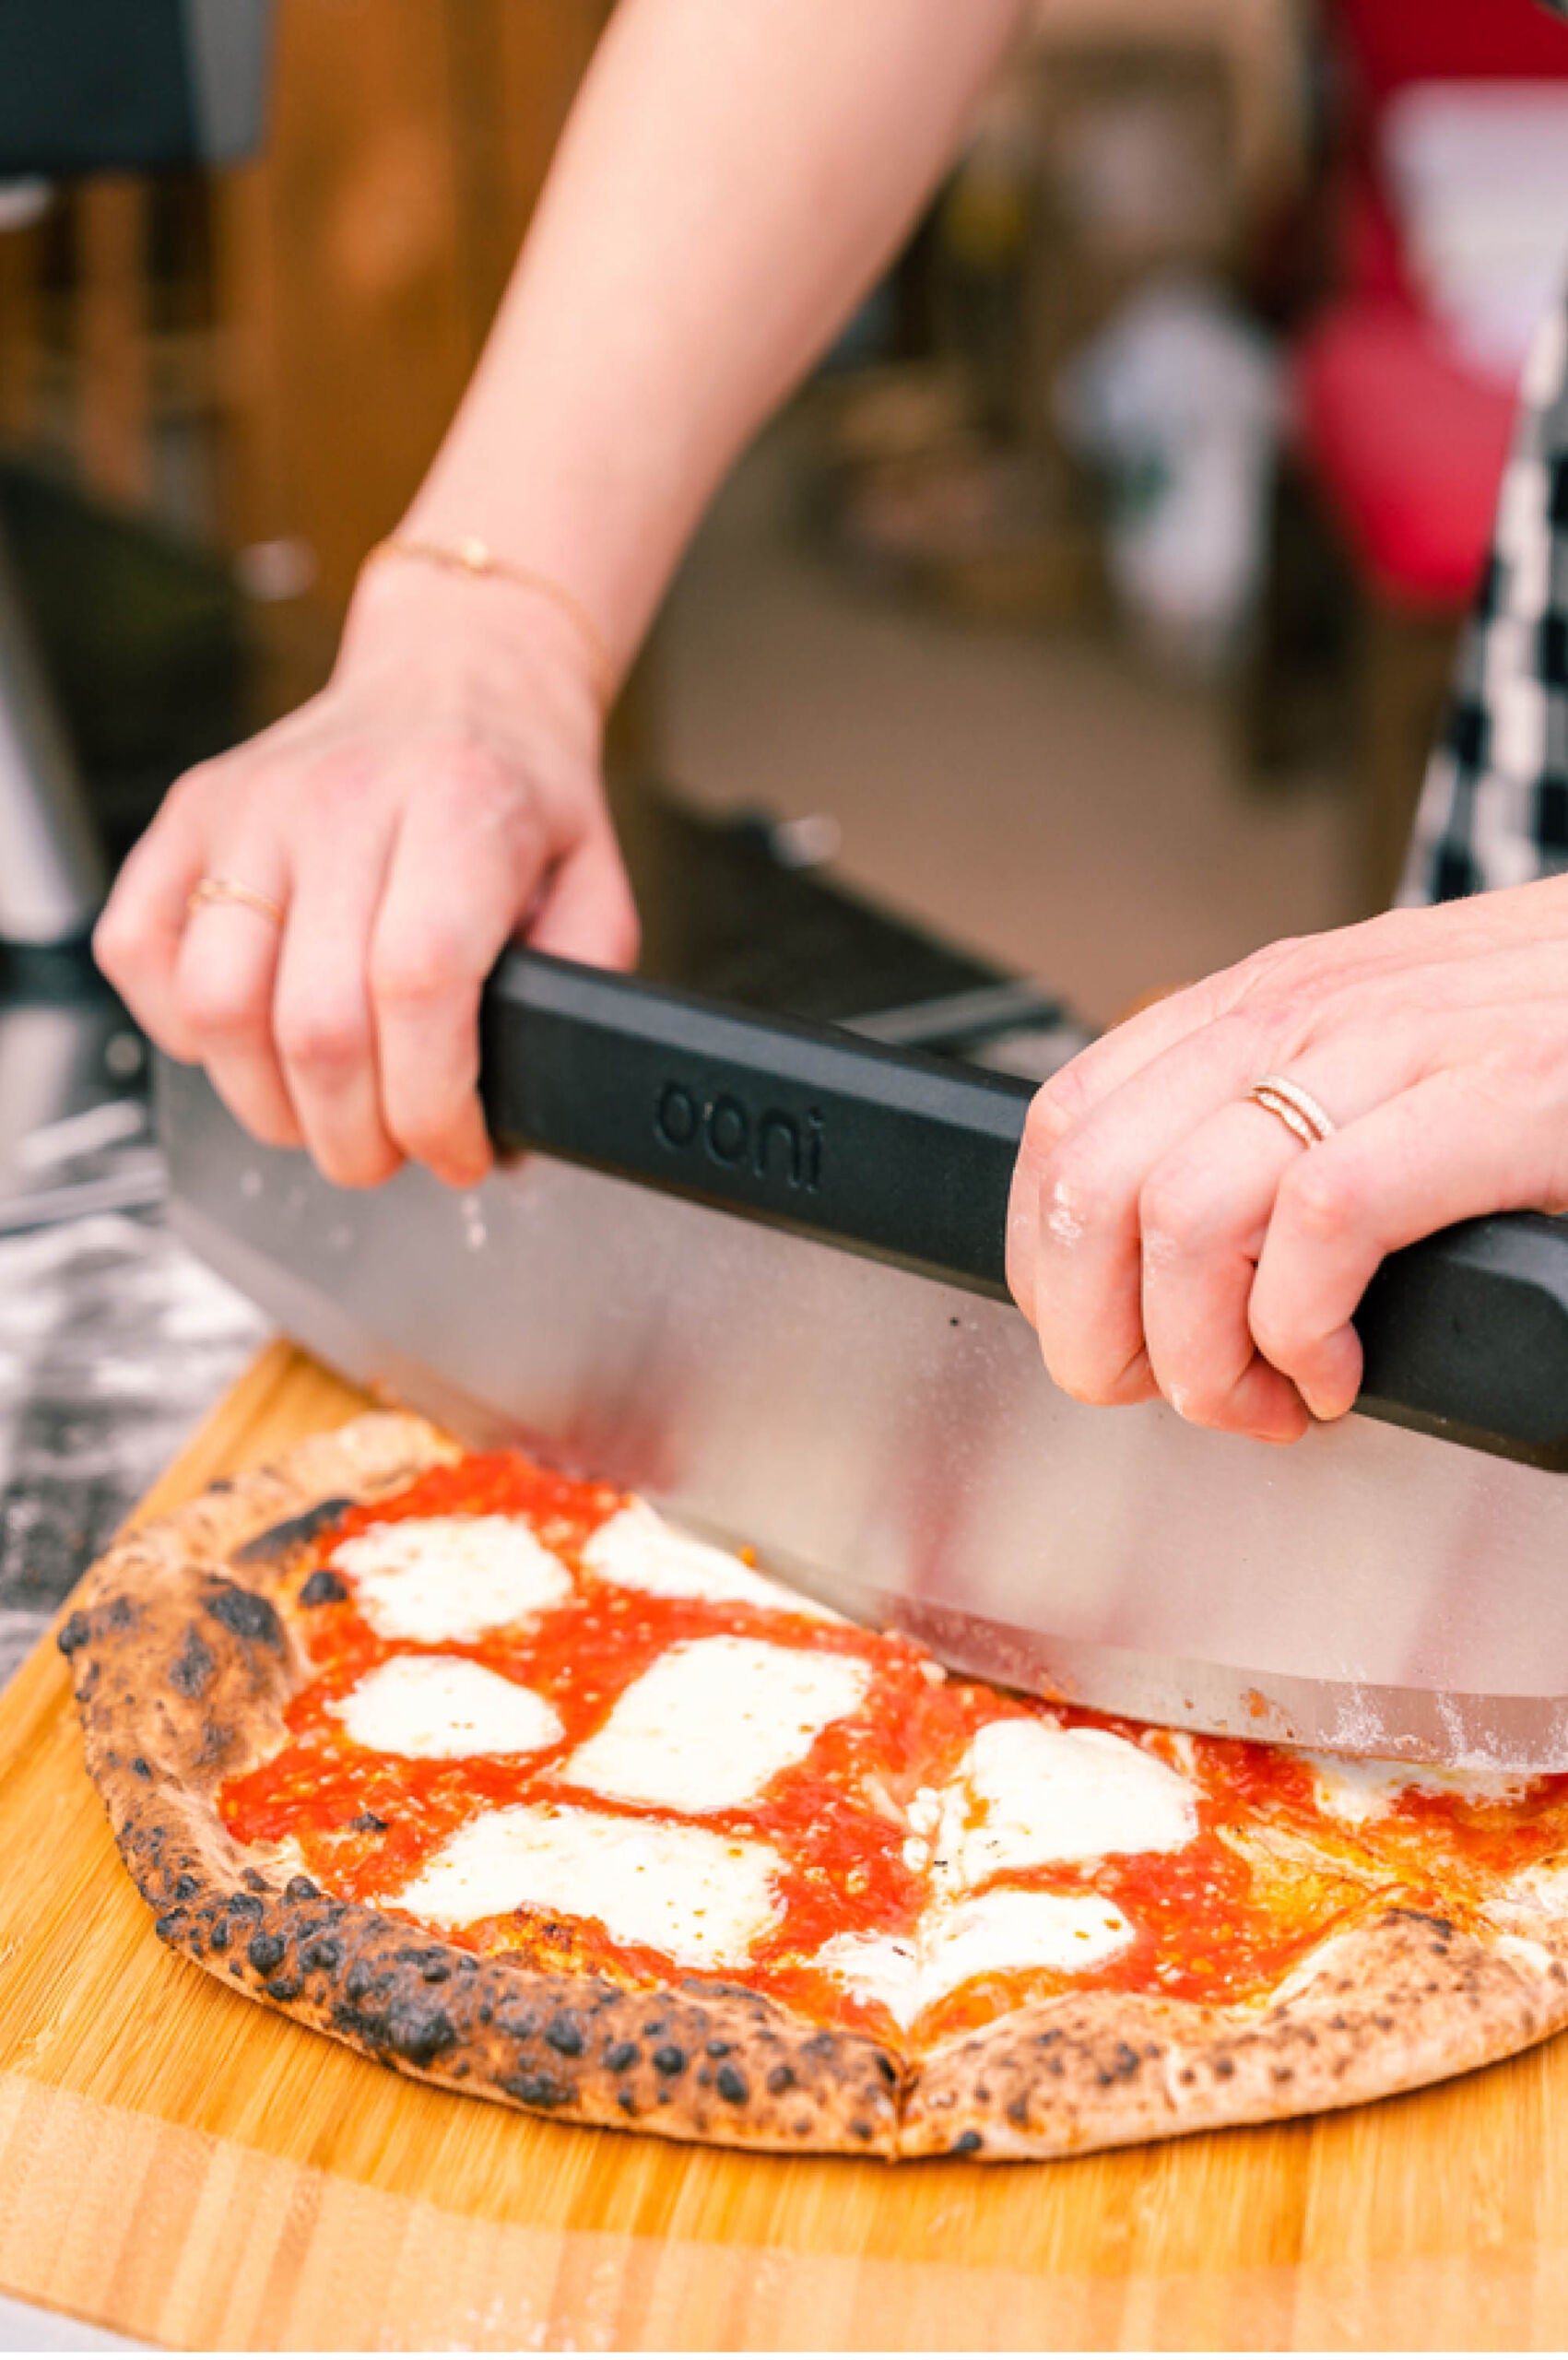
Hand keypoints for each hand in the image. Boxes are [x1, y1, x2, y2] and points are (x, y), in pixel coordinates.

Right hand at [95, 559, 636, 1190]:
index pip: (418, 988)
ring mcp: (251, 805)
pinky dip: (181, 1029)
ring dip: (268, 1104)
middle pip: (316, 1025)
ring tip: (323, 1116)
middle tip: (389, 1153)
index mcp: (459, 808)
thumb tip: (521, 1118)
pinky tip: (249, 1041)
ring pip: (217, 1005)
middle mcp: (344, 800)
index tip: (458, 1149)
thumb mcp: (595, 884)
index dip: (432, 1105)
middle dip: (355, 1136)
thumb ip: (574, 993)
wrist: (459, 675)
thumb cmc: (520, 792)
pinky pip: (138, 949)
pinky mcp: (189, 814)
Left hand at [1006, 880, 1567, 1441]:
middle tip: (1183, 1393)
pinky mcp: (1503, 1099)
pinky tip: (1351, 1370)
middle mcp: (1310, 1010)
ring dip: (1206, 1357)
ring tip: (1280, 1397)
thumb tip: (1157, 1254)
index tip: (1112, 1345)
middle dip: (1103, 1331)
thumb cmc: (1561, 1048)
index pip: (1062, 1125)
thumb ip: (1275, 1124)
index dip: (1051, 1267)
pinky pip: (1320, 1224)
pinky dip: (1306, 1333)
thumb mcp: (1387, 1065)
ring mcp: (1404, 1047)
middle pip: (1090, 1183)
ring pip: (1182, 1215)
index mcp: (1269, 1003)